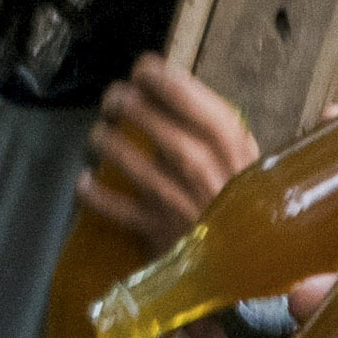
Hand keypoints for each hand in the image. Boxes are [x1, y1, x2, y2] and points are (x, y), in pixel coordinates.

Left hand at [78, 55, 257, 244]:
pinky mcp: (155, 230)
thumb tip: (219, 89)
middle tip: (113, 99)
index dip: (157, 76)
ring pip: (127, 157)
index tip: (142, 70)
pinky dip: (92, 192)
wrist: (252, 267)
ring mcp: (177, 200)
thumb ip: (223, 128)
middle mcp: (203, 167)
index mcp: (230, 144)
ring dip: (105, 139)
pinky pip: (112, 206)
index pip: (187, 95)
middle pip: (151, 121)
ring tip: (99, 135)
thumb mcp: (250, 161)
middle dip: (124, 101)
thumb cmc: (246, 205)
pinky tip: (85, 180)